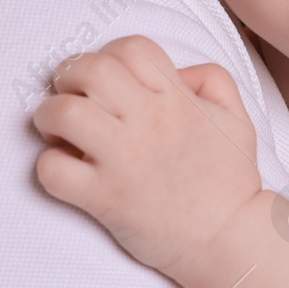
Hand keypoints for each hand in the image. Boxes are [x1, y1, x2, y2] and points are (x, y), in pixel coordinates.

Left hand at [33, 35, 262, 281]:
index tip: (109, 80)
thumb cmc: (230, 181)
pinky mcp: (104, 198)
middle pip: (91, 70)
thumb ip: (213, 80)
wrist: (227, 239)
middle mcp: (149, 123)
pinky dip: (50, 166)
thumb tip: (176, 71)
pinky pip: (53, 170)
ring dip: (50, 116)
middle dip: (70, 75)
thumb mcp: (238, 119)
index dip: (112, 55)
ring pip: (63, 113)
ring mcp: (123, 161)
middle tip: (72, 95)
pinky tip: (67, 171)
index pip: (131, 48)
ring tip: (60, 132)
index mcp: (178, 100)